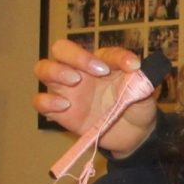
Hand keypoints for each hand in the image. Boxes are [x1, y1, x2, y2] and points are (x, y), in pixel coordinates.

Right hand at [33, 39, 158, 157]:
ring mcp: (67, 90)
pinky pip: (40, 101)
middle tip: (95, 70)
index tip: (131, 67)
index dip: (117, 57)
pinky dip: (47, 101)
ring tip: (74, 80)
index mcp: (101, 62)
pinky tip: (65, 106)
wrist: (133, 134)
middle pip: (61, 49)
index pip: (104, 51)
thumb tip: (135, 67)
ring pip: (43, 69)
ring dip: (55, 71)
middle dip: (74, 54)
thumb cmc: (135, 106)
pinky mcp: (59, 112)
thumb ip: (140, 78)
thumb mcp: (144, 91)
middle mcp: (80, 71)